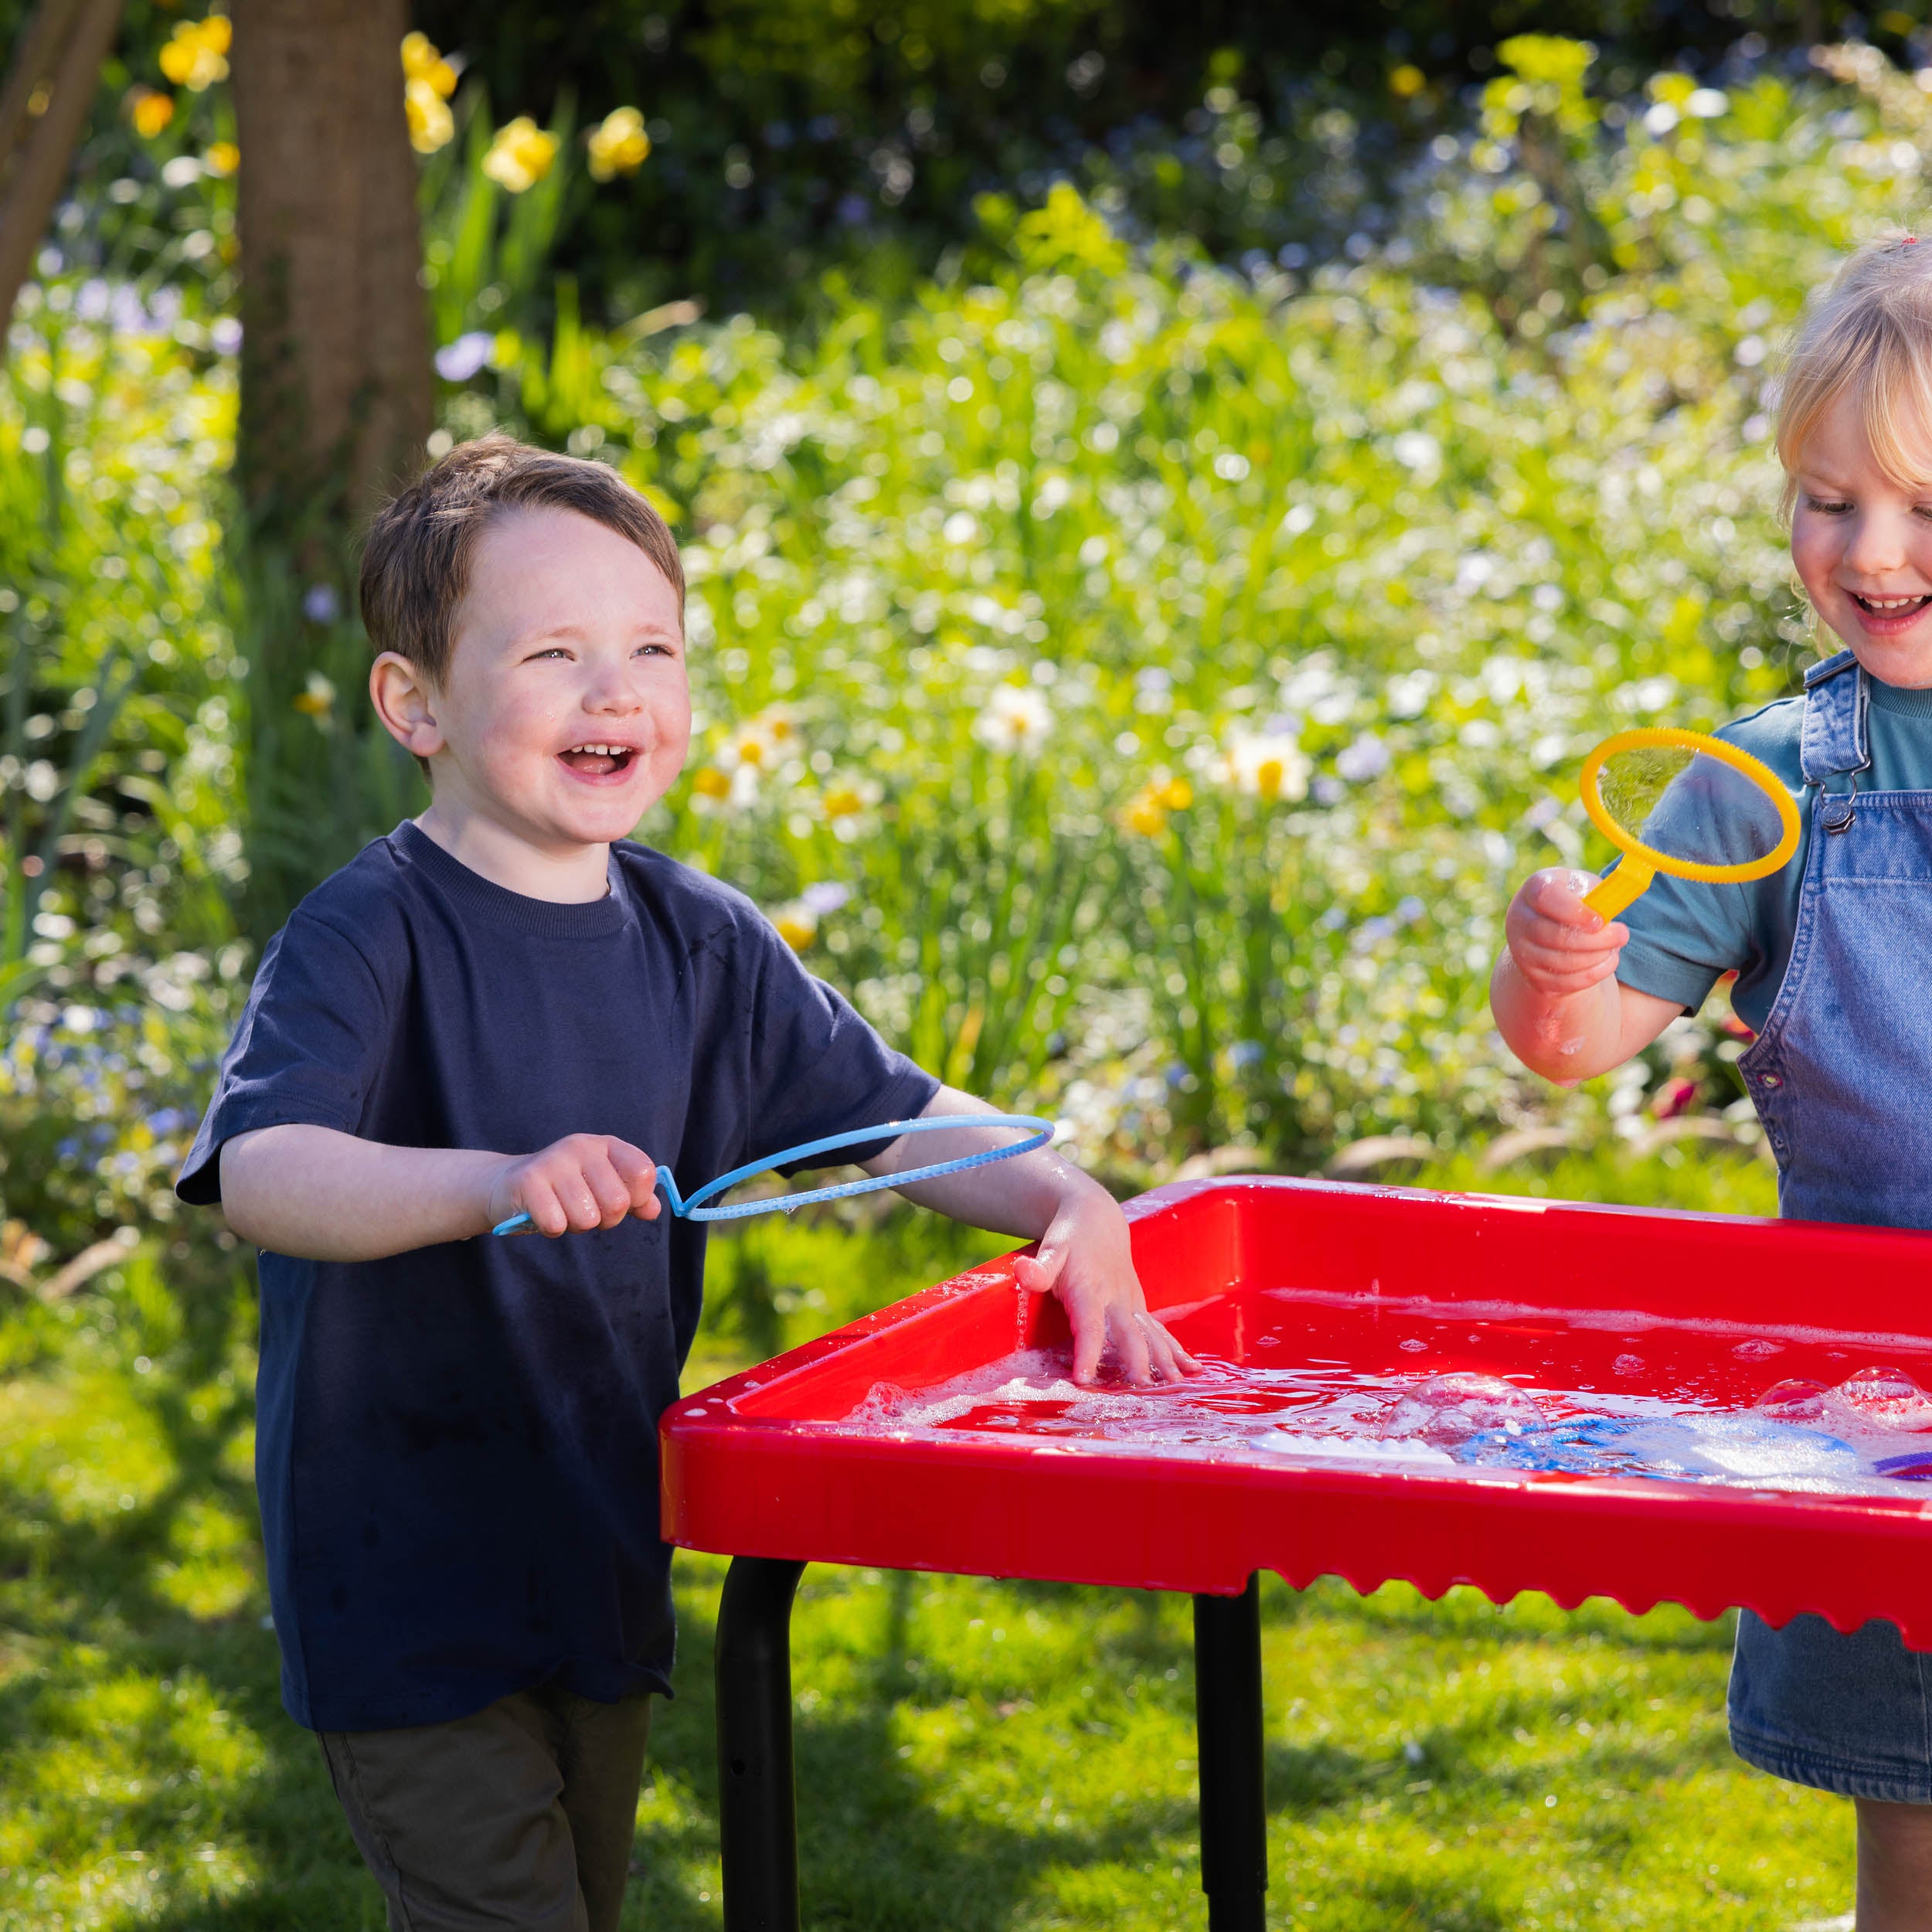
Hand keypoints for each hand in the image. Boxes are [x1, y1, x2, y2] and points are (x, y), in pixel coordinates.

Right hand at [488, 1133, 660, 1236]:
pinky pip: (556, 1223)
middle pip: (617, 1202)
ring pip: (587, 1218)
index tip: (623, 1203)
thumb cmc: (564, 1191)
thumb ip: (634, 1199)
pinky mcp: (528, 1181)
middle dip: (605, 1220)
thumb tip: (654, 1210)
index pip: (643, 1172)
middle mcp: (581, 1147)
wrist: (508, 1185)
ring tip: (563, 1210)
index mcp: (605, 1145)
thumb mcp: (602, 1189)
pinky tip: (543, 1215)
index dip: (638, 1198)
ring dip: (576, 1225)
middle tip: (587, 1212)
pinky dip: (553, 1228)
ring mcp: (554, 1161)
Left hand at [1015, 1188, 1198, 1385]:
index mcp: (1090, 1289)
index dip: (1087, 1351)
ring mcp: (1132, 1303)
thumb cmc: (1068, 1238)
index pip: (1089, 1325)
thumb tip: (1023, 1272)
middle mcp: (1116, 1298)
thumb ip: (1039, 1267)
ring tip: (1173, 1383)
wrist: (1097, 1218)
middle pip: (1128, 1332)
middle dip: (1136, 1358)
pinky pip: (1159, 1331)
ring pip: (1151, 1333)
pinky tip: (1191, 1369)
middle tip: (1140, 1385)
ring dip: (1163, 1358)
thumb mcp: (1050, 1249)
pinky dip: (1176, 1350)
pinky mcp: (1140, 1307)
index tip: (1083, 1377)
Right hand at [1504, 867, 1627, 996]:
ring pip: (1562, 962)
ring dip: (1596, 957)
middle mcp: (1519, 919)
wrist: (1553, 928)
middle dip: (1596, 939)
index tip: (1600, 921)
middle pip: (1556, 936)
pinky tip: (1606, 961)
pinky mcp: (1532, 976)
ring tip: (1613, 947)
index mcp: (1534, 889)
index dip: (1574, 911)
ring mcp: (1521, 950)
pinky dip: (1592, 974)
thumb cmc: (1577, 902)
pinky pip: (1565, 982)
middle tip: (1622, 935)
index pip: (1545, 898)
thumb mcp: (1587, 889)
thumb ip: (1599, 895)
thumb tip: (1612, 911)